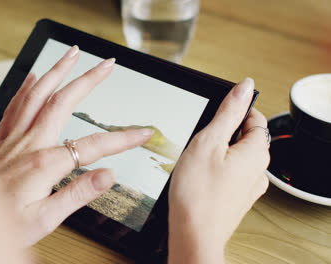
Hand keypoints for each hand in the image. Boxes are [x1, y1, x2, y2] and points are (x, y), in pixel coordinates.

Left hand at [0, 46, 153, 246]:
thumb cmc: (4, 224)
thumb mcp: (45, 219)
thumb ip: (77, 194)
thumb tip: (108, 175)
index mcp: (44, 164)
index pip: (93, 146)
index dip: (122, 139)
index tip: (143, 133)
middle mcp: (29, 143)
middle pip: (63, 101)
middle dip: (88, 79)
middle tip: (107, 64)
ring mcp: (13, 138)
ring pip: (37, 93)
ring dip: (57, 70)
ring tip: (73, 54)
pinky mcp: (2, 139)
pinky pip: (14, 104)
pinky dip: (26, 86)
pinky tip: (34, 75)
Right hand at [168, 78, 269, 263]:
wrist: (193, 234)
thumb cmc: (198, 193)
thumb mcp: (208, 141)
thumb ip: (228, 112)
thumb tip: (244, 86)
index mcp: (256, 152)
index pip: (254, 117)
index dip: (233, 110)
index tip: (214, 114)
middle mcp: (258, 170)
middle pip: (244, 136)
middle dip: (221, 133)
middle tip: (199, 141)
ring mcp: (248, 186)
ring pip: (234, 155)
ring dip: (217, 152)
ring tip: (196, 161)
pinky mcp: (237, 197)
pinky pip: (230, 173)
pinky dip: (216, 169)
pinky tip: (198, 176)